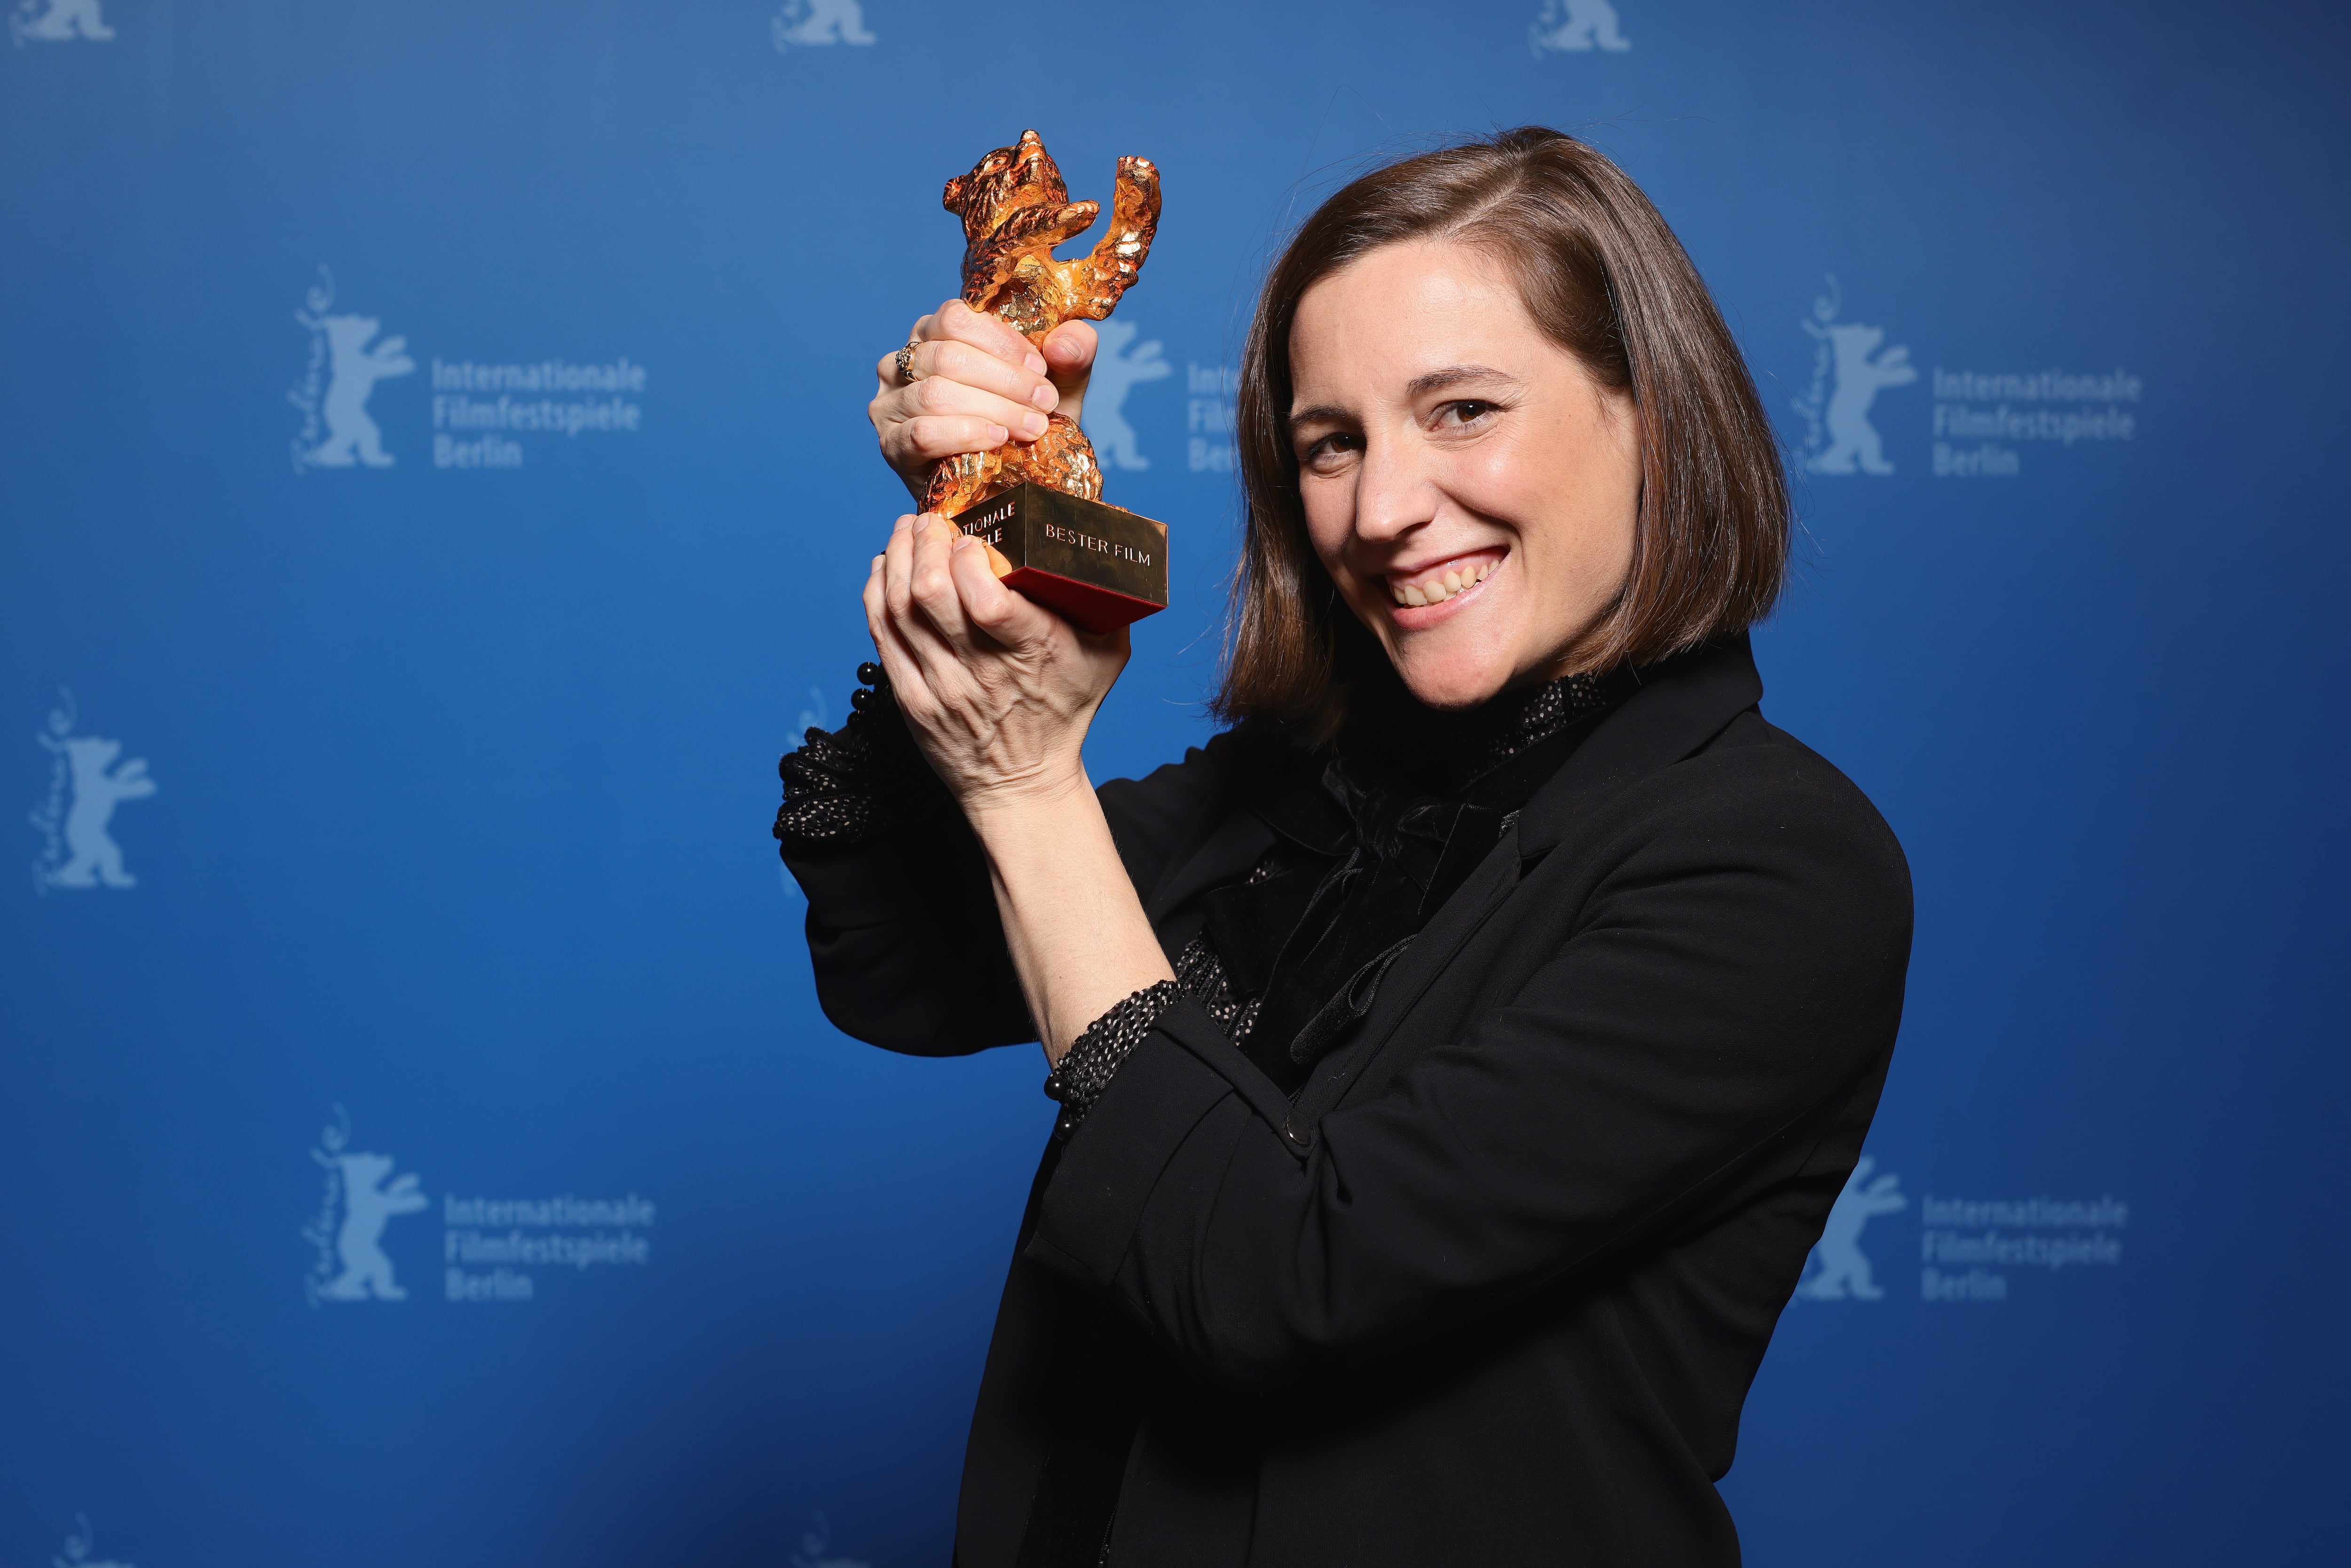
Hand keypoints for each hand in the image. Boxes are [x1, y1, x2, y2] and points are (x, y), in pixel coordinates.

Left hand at [864, 511, 1128, 813]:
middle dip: (925, 542)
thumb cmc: (1066, 713)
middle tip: (931, 521)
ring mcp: (940, 687)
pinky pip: (881, 634)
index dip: (967, 558)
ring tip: (907, 532)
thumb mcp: (1106, 655)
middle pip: (930, 593)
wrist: (1024, 783)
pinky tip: (886, 567)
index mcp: (1032, 654)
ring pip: (898, 607)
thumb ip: (1102, 600)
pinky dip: (877, 592)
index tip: (971, 538)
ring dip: (897, 557)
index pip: (985, 599)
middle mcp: (981, 671)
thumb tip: (1099, 539)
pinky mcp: (910, 700)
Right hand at [870, 301, 1098, 499]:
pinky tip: (996, 438)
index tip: (1040, 367)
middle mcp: (901, 362)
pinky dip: (964, 433)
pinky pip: (922, 432)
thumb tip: (1066, 342)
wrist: (1007, 483)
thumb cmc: (1025, 422)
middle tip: (1043, 403)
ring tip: (1030, 426)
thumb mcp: (1058, 384)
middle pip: (947, 355)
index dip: (1001, 341)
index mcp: (934, 333)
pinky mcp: (890, 444)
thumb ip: (1072, 354)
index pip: (955, 317)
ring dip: (992, 409)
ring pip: (935, 393)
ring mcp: (889, 403)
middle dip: (1004, 380)